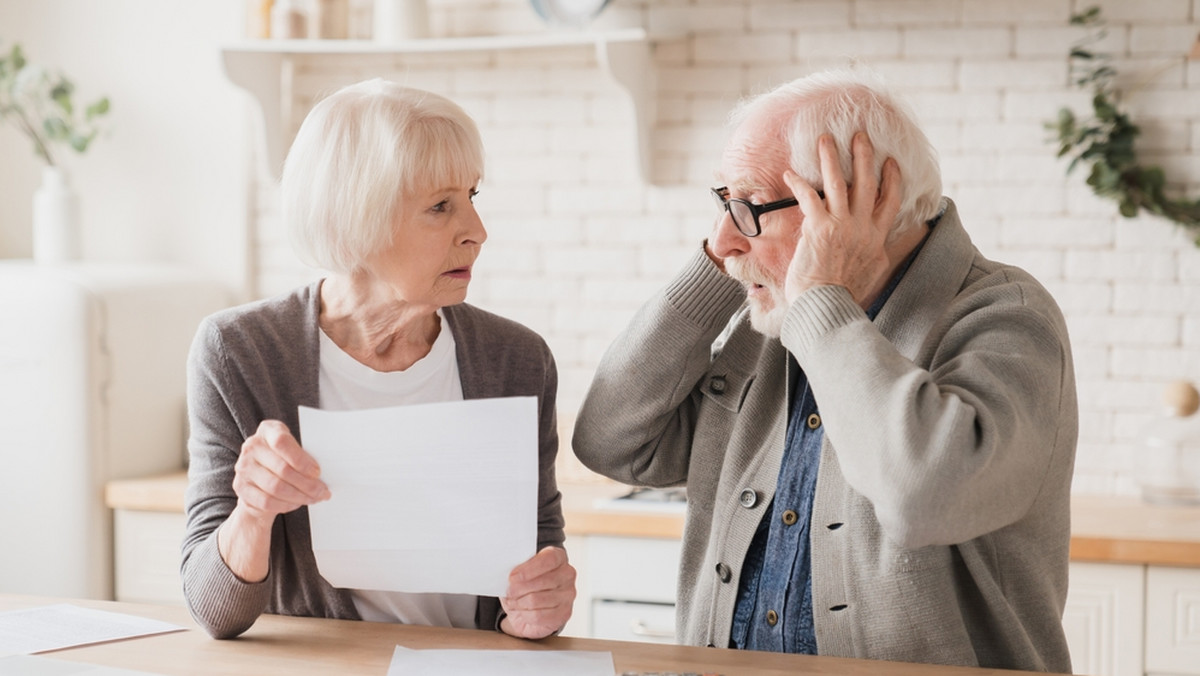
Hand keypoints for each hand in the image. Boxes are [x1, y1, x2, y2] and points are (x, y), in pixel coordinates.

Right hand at [232, 419, 329, 524]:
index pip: (282, 442)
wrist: (259, 477)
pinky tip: (297, 503)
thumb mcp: (294, 449)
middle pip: (282, 469)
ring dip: (299, 496)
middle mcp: (252, 446)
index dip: (301, 460)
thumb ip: (306, 454)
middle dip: (307, 484)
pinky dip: (286, 505)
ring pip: (275, 488)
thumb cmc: (285, 458)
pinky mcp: (240, 487)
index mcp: (268, 430)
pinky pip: (266, 501)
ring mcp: (243, 467)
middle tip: (323, 491)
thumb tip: (328, 472)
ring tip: (314, 498)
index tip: (318, 472)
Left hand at [499, 546, 576, 638]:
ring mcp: (568, 594)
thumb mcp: (520, 572)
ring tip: (513, 601)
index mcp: (558, 557)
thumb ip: (516, 569)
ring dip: (519, 602)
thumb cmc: (526, 585)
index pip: (549, 559)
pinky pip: (538, 616)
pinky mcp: (564, 613)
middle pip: (542, 581)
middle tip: (509, 591)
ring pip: (537, 600)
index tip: (512, 577)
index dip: (529, 569)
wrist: (531, 607)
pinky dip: (525, 614)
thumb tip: (503, 574)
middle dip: (519, 588)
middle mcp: (567, 574)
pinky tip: (521, 611)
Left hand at [784, 132, 901, 308]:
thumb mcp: (872, 272)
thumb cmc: (845, 295)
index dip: (892, 179)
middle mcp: (863, 227)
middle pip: (867, 183)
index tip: (890, 162)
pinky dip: (798, 183)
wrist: (828, 306)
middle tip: (860, 135)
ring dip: (831, 158)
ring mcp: (842, 225)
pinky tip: (789, 173)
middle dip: (864, 156)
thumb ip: (876, 253)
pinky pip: (808, 197)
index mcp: (877, 238)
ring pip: (839, 182)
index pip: (891, 201)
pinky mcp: (819, 228)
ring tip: (825, 139)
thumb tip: (880, 246)